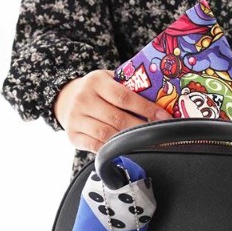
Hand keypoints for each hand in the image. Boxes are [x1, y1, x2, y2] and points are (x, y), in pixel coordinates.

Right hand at [54, 70, 170, 151]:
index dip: (146, 108)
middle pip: (118, 118)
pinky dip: (112, 150)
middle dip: (141, 128)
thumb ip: (130, 88)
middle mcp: (83, 99)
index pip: (125, 97)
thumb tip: (162, 99)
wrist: (68, 99)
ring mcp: (76, 118)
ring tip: (145, 143)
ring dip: (128, 141)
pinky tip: (124, 149)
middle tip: (158, 134)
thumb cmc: (98, 91)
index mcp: (96, 81)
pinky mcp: (73, 135)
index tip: (163, 117)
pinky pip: (96, 146)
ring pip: (107, 134)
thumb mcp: (110, 81)